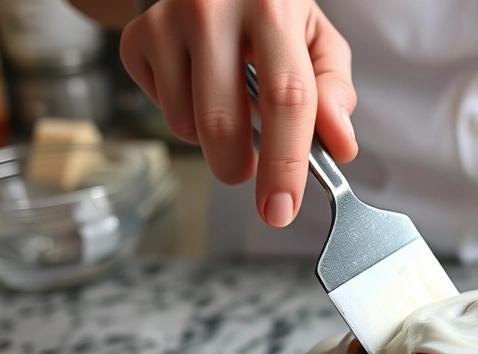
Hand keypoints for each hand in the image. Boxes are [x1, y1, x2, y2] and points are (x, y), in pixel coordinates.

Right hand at [120, 0, 357, 226]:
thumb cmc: (273, 12)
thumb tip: (341, 146)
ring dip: (215, 142)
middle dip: (239, 168)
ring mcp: (166, 22)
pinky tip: (201, 86)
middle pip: (223, 122)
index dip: (286, 163)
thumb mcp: (316, 39)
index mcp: (272, 8)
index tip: (281, 210)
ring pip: (187, 125)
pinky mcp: (135, 37)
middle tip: (252, 171)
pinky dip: (186, 116)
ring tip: (232, 108)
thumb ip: (335, 91)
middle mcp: (213, 9)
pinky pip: (160, 109)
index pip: (286, 98)